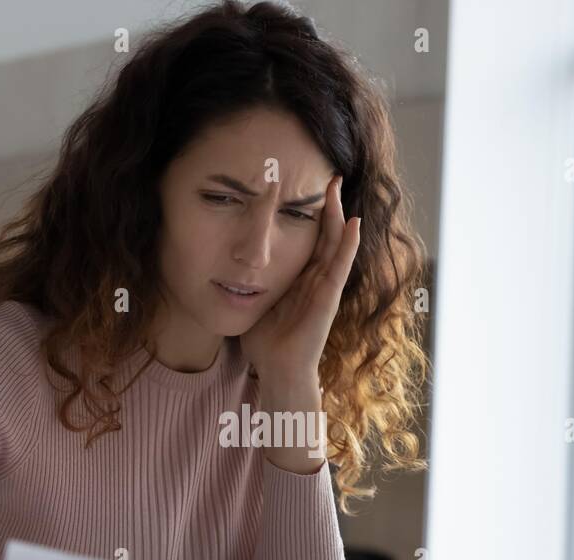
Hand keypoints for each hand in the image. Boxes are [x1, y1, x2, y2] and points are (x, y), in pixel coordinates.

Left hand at [240, 173, 361, 383]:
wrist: (278, 370)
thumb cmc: (266, 344)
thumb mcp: (253, 303)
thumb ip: (246, 285)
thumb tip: (221, 268)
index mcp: (300, 280)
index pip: (308, 240)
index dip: (309, 214)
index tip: (303, 187)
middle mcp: (315, 280)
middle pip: (325, 234)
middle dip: (326, 205)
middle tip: (328, 176)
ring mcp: (324, 287)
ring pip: (335, 244)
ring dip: (338, 215)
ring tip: (338, 187)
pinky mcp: (328, 298)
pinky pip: (340, 267)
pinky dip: (348, 245)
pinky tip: (353, 223)